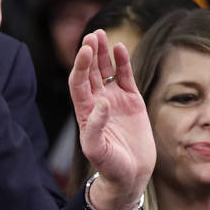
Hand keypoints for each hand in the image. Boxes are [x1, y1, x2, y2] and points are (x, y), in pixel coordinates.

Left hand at [69, 30, 155, 209]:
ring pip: (105, 71)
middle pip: (90, 73)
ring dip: (102, 54)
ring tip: (101, 35)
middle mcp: (96, 103)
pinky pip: (124, 77)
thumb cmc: (109, 166)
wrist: (129, 174)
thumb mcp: (98, 151)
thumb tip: (102, 104)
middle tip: (91, 35)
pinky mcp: (131, 101)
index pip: (78, 83)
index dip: (80, 67)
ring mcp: (113, 100)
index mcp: (84, 112)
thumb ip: (96, 128)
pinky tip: (120, 48)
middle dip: (89, 54)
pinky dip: (122, 63)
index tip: (83, 50)